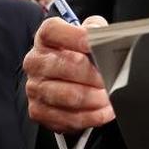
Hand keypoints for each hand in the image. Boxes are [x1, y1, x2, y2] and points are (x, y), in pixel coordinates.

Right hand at [24, 16, 115, 133]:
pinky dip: (91, 116)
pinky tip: (104, 112)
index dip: (76, 37)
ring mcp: (35, 87)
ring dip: (96, 98)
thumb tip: (105, 36)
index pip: (53, 32)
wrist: (67, 79)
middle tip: (113, 78)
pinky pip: (68, 117)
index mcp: (45, 37)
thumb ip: (96, 31)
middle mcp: (35, 61)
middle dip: (95, 74)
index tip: (96, 45)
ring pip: (69, 95)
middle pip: (66, 66)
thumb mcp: (89, 35)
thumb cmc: (79, 54)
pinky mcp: (38, 111)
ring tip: (111, 97)